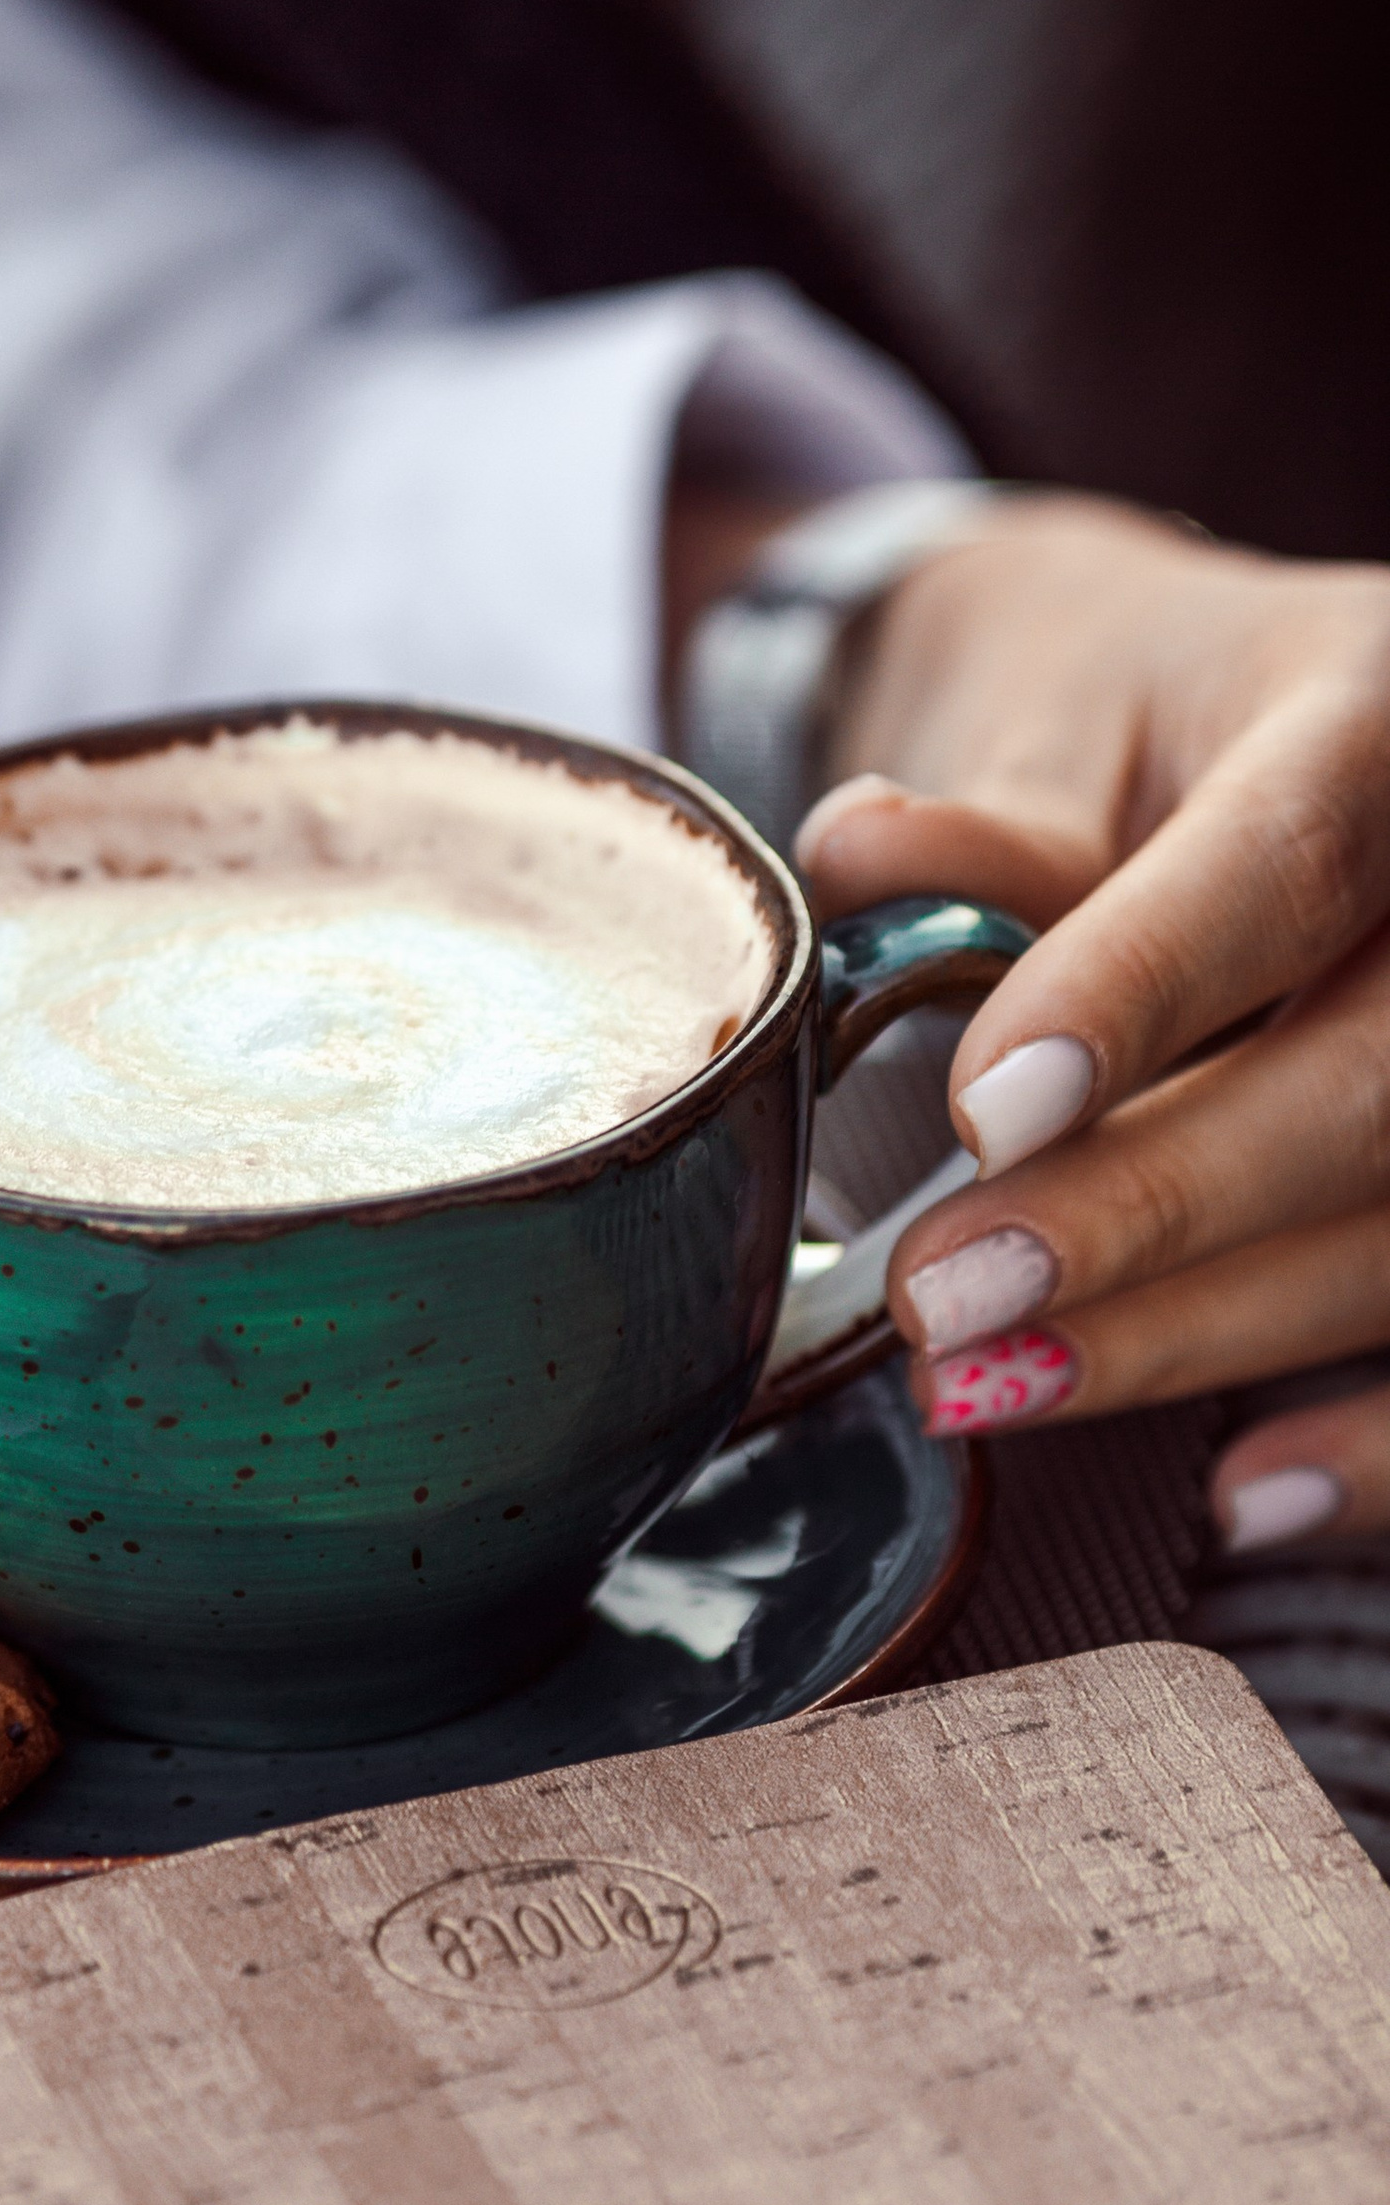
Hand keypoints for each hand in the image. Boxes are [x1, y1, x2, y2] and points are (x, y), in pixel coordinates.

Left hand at [793, 496, 1389, 1547]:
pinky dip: (1376, 1445)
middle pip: (1376, 1079)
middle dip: (1154, 1212)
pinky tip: (1243, 1496)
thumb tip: (866, 858)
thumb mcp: (1061, 714)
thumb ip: (993, 824)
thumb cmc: (1146, 719)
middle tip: (942, 1299)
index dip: (1141, 991)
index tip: (992, 1112)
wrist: (1271, 729)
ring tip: (989, 1385)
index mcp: (1382, 708)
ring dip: (1205, 1333)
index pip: (1287, 857)